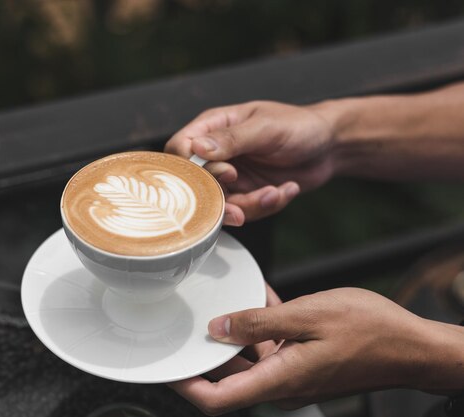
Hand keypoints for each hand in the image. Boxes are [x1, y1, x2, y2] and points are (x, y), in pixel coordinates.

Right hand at [165, 101, 334, 225]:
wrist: (329, 146)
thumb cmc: (298, 125)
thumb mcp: (265, 128)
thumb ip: (231, 139)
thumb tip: (196, 147)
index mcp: (212, 127)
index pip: (180, 148)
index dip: (192, 168)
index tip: (226, 173)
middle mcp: (216, 153)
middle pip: (196, 184)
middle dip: (222, 199)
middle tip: (244, 205)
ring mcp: (230, 176)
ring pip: (221, 204)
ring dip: (250, 206)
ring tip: (275, 194)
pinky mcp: (245, 193)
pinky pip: (244, 211)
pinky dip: (266, 206)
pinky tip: (286, 190)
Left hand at [169, 288, 451, 415]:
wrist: (411, 346)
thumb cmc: (368, 330)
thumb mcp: (307, 315)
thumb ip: (258, 322)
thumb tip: (217, 328)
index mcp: (278, 379)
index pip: (217, 398)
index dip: (186, 385)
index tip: (166, 366)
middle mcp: (281, 384)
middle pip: (227, 377)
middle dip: (205, 353)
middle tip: (185, 324)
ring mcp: (293, 375)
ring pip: (247, 360)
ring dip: (233, 336)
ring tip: (221, 306)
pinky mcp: (302, 364)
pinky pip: (270, 348)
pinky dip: (260, 328)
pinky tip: (258, 301)